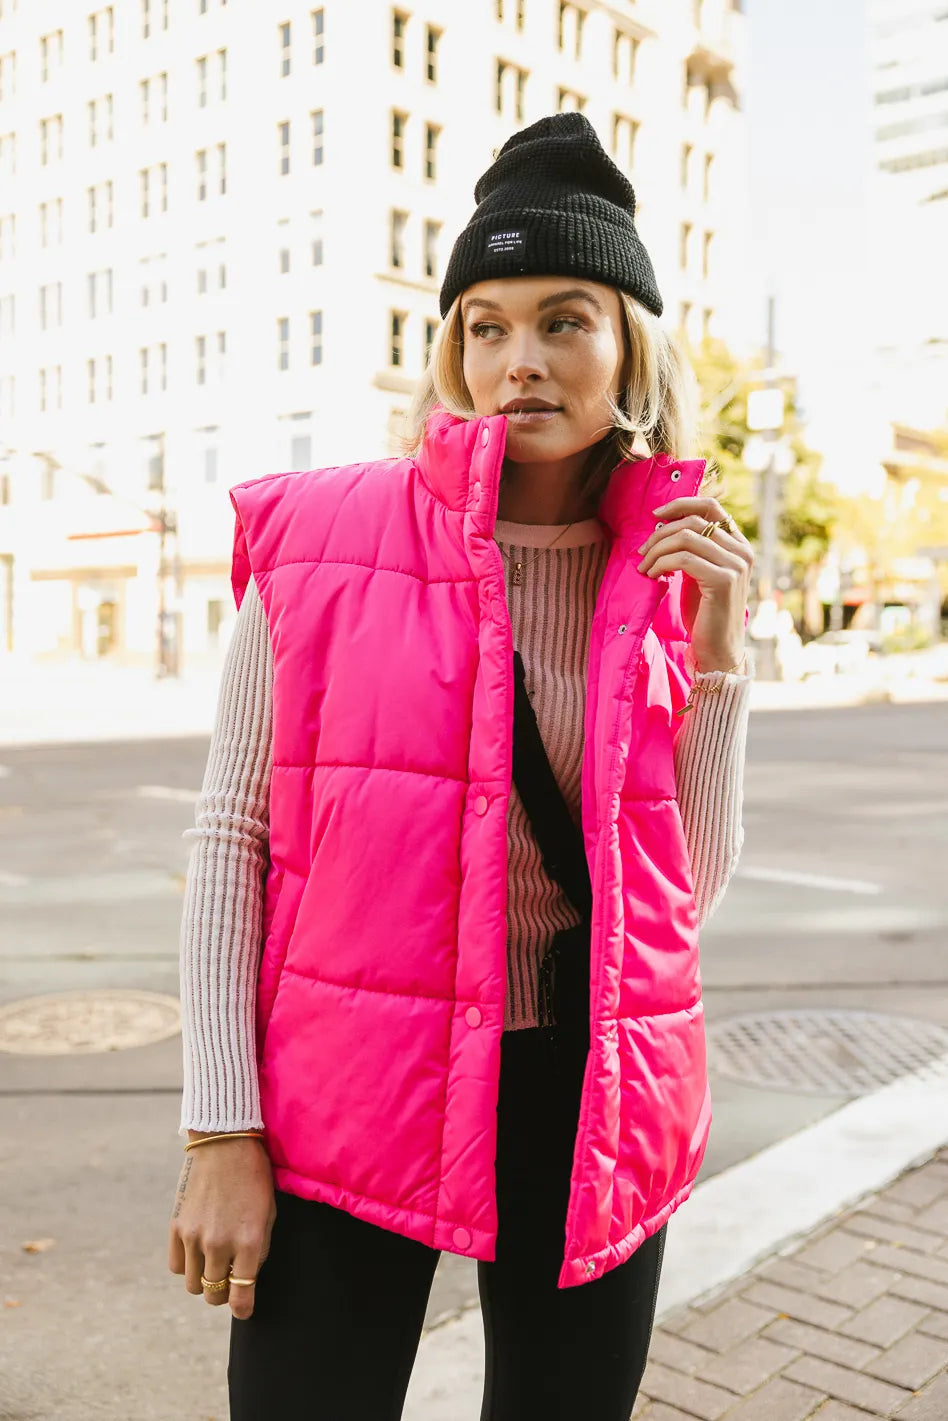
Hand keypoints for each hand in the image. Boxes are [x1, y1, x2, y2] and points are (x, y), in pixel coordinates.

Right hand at [168, 1134, 275, 1319]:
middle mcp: (219, 1243)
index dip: (243, 1309)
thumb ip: (258, 1251)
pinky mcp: (177, 1226)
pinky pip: (177, 1266)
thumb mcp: (268, 1213)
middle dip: (224, 1293)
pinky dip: (188, 1266)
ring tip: (215, 1264)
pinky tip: (198, 1251)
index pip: (241, 1296)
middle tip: (231, 1280)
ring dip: (205, 1281)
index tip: (244, 1309)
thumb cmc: (254, 1177)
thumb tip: (245, 1279)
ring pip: (194, 1286)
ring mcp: (194, 1236)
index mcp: (248, 1241)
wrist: (225, 1143)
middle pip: (214, 1295)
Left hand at [636, 497, 753, 672]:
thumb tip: (663, 526)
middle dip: (660, 534)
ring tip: (644, 567)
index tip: (656, 515)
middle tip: (641, 552)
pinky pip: (683, 559)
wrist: (718, 650)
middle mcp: (742, 550)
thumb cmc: (704, 614)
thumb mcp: (699, 573)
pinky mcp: (724, 580)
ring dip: (657, 550)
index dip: (681, 504)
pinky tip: (652, 576)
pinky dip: (661, 564)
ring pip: (685, 537)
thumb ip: (692, 549)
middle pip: (693, 521)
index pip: (711, 507)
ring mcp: (736, 564)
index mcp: (738, 544)